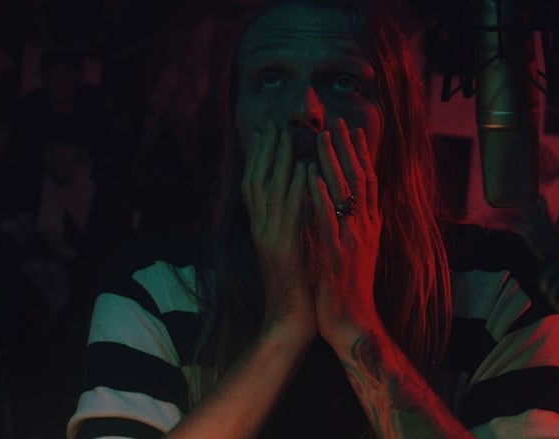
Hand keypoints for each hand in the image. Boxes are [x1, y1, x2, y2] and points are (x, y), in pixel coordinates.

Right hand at [241, 121, 316, 342]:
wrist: (290, 322)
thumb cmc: (295, 287)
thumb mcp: (289, 249)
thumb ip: (288, 223)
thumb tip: (296, 197)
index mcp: (262, 230)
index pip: (254, 186)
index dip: (258, 158)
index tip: (265, 133)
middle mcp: (260, 230)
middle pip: (256, 181)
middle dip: (263, 151)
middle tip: (271, 124)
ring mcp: (269, 239)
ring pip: (269, 191)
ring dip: (278, 161)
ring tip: (286, 135)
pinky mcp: (284, 250)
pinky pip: (290, 213)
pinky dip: (296, 188)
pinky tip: (304, 169)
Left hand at [306, 118, 382, 342]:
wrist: (354, 323)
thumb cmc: (352, 289)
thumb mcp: (359, 252)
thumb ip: (356, 226)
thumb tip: (352, 204)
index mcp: (370, 226)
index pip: (368, 182)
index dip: (361, 155)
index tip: (352, 130)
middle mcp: (366, 228)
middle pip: (359, 180)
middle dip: (347, 149)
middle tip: (337, 122)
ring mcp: (353, 240)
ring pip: (345, 194)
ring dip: (333, 163)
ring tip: (323, 138)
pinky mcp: (337, 255)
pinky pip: (327, 220)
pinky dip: (320, 197)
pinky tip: (311, 178)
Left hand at [512, 196, 558, 263]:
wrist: (551, 254)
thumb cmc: (557, 245)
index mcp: (548, 221)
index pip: (545, 207)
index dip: (541, 200)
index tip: (538, 195)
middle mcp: (540, 222)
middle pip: (533, 208)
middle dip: (528, 201)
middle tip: (523, 195)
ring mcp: (533, 227)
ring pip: (525, 215)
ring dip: (521, 209)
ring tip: (517, 204)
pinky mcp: (528, 233)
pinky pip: (519, 227)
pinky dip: (515, 225)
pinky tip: (510, 222)